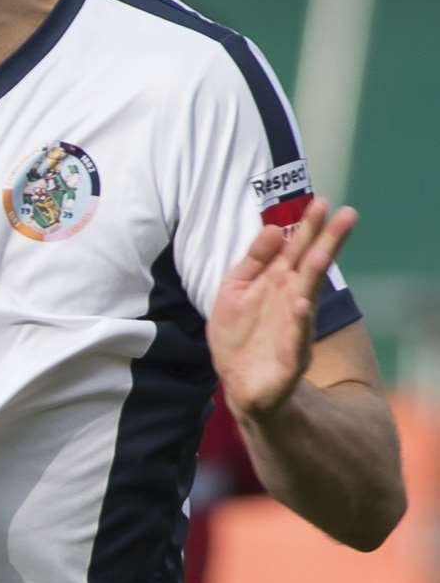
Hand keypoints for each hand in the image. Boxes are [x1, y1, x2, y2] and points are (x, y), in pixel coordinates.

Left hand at [210, 197, 356, 418]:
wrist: (239, 381)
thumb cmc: (240, 332)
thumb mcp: (235, 289)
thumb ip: (253, 260)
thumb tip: (272, 228)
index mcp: (277, 282)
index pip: (296, 250)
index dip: (308, 227)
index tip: (321, 202)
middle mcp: (290, 300)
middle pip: (312, 267)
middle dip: (328, 241)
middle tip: (348, 214)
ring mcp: (293, 327)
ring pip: (307, 297)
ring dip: (315, 275)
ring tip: (322, 253)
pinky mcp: (289, 356)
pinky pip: (296, 337)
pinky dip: (298, 322)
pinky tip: (300, 304)